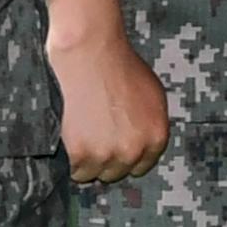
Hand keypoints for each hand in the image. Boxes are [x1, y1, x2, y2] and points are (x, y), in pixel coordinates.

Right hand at [49, 27, 168, 185]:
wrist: (91, 53)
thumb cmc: (120, 66)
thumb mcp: (152, 94)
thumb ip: (150, 123)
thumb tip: (143, 140)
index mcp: (156, 136)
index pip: (142, 165)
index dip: (127, 156)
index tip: (115, 149)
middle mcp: (134, 150)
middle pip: (117, 172)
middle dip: (107, 158)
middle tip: (95, 139)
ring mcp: (107, 154)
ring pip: (94, 174)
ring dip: (87, 161)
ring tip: (81, 137)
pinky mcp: (81, 154)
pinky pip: (76, 171)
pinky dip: (71, 159)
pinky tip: (70, 140)